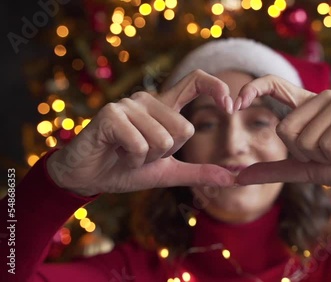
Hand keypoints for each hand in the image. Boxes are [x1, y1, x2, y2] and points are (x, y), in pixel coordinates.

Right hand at [47, 70, 235, 195]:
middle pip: (185, 129)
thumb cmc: (127, 169)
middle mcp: (147, 99)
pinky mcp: (111, 114)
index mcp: (163, 107)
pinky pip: (141, 145)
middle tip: (141, 153)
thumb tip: (234, 177)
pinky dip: (132, 160)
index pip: (195, 81)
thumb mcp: (168, 172)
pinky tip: (116, 154)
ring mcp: (129, 105)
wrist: (87, 177)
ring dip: (147, 159)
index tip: (231, 106)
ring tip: (126, 153)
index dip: (216, 87)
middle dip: (166, 154)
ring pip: (163, 140)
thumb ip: (199, 172)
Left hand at [234, 75, 330, 193]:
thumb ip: (274, 170)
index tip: (236, 103)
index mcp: (307, 107)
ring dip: (324, 156)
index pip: (274, 85)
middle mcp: (321, 98)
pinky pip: (326, 142)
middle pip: (284, 129)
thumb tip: (238, 177)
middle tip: (330, 151)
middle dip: (304, 153)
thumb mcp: (304, 169)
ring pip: (305, 139)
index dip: (253, 89)